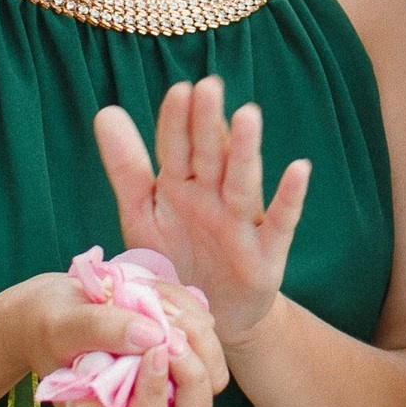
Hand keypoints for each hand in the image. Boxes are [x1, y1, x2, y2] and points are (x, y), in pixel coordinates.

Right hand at [1, 271, 225, 406]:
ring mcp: (164, 396)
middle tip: (173, 329)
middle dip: (193, 374)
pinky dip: (194, 316)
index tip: (154, 345)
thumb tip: (153, 335)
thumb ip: (101, 330)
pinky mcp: (180, 365)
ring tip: (163, 303)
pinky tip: (162, 296)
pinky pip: (208, 347)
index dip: (156, 393)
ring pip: (211, 382)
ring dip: (198, 338)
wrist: (55, 309)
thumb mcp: (62, 325)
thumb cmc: (48, 324)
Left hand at [94, 77, 310, 349]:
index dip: (176, 122)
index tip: (179, 90)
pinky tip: (299, 169)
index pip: (176, 149)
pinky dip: (290, 197)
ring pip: (242, 181)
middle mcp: (213, 197)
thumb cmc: (174, 258)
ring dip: (245, 150)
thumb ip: (127, 166)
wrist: (204, 320)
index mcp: (180, 187)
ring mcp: (241, 222)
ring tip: (248, 115)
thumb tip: (106, 110)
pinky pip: (280, 222)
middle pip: (210, 156)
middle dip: (208, 123)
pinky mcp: (266, 252)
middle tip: (208, 86)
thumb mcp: (142, 214)